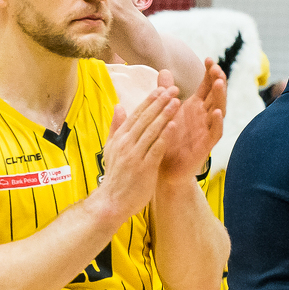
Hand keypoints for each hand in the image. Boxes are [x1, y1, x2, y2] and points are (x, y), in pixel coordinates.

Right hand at [97, 82, 178, 218]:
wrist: (112, 202)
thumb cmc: (116, 176)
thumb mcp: (111, 149)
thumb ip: (116, 127)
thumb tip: (118, 106)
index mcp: (119, 138)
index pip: (136, 115)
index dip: (150, 100)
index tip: (161, 88)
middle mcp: (126, 144)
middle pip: (145, 119)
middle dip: (160, 102)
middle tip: (174, 88)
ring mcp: (134, 155)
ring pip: (151, 130)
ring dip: (164, 115)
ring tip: (177, 101)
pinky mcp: (143, 168)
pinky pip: (156, 148)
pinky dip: (164, 136)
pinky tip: (174, 125)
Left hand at [159, 62, 225, 181]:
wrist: (162, 168)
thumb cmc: (166, 139)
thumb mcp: (164, 112)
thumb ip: (165, 92)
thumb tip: (164, 71)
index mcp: (195, 107)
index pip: (206, 86)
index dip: (209, 73)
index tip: (209, 59)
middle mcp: (203, 117)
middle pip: (216, 95)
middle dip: (217, 80)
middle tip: (216, 67)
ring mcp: (206, 130)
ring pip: (218, 110)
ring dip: (220, 97)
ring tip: (219, 82)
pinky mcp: (205, 146)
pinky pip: (215, 132)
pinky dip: (217, 122)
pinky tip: (217, 112)